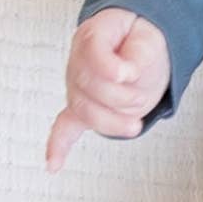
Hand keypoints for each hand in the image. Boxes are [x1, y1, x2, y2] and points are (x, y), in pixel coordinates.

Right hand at [44, 9, 169, 172]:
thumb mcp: (149, 38)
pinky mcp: (81, 107)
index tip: (129, 73)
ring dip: (111, 122)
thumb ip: (139, 53)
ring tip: (134, 125)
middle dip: (119, 98)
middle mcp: (78, 61)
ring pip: (84, 110)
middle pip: (87, 86)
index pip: (91, 51)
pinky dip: (58, 146)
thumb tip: (127, 73)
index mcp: (93, 36)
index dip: (110, 67)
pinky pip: (64, 127)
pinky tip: (53, 165)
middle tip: (141, 98)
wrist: (137, 45)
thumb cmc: (140, 41)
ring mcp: (76, 86)